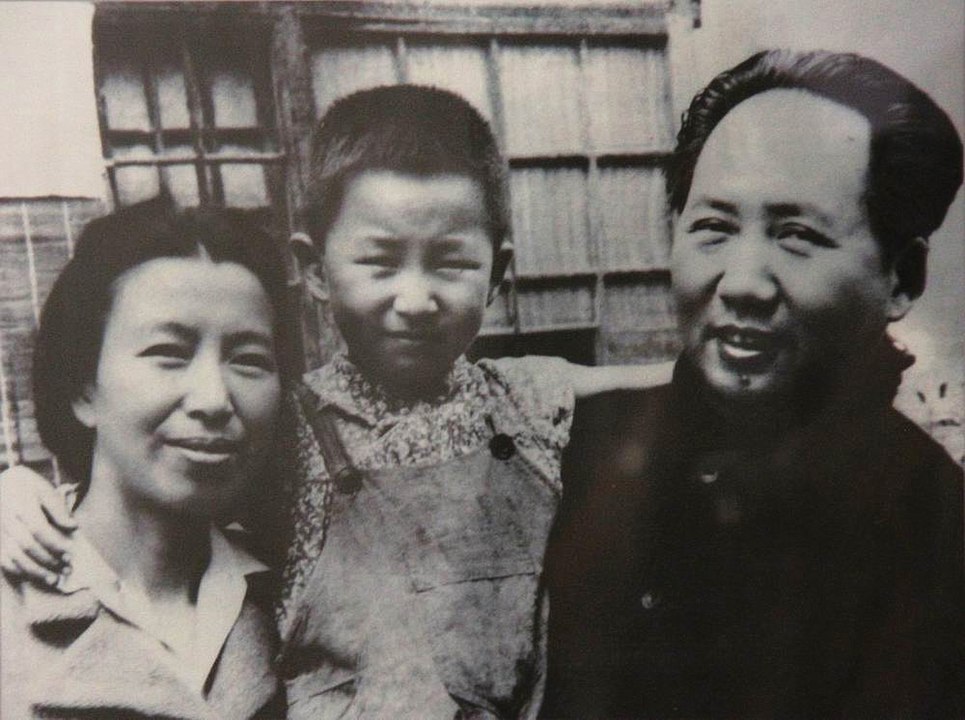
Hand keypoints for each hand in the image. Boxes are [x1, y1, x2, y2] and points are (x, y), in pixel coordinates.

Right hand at [0, 465, 76, 585]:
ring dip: (34, 571)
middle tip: (67, 568)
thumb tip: (73, 527)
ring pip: (13, 556)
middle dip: (48, 560)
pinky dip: (18, 570)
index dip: (54, 543)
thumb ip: (58, 508)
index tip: (70, 553)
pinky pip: (3, 559)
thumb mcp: (44, 488)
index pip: (38, 529)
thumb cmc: (26, 485)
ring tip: (54, 579)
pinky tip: (33, 575)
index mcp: (21, 505)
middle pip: (26, 546)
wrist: (0, 483)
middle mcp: (7, 520)